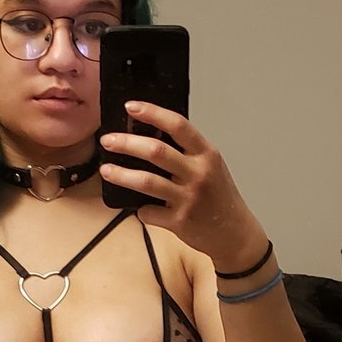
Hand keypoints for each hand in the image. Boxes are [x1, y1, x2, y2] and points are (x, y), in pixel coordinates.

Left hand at [99, 104, 267, 265]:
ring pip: (146, 181)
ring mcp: (189, 198)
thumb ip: (187, 152)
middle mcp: (199, 173)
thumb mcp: (211, 166)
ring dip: (121, 175)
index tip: (131, 107)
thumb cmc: (219, 197)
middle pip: (156, 151)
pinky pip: (148, 212)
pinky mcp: (179, 221)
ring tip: (106, 170)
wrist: (234, 234)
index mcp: (207, 154)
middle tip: (108, 141)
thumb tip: (148, 135)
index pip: (178, 125)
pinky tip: (139, 208)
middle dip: (126, 143)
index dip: (152, 113)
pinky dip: (140, 210)